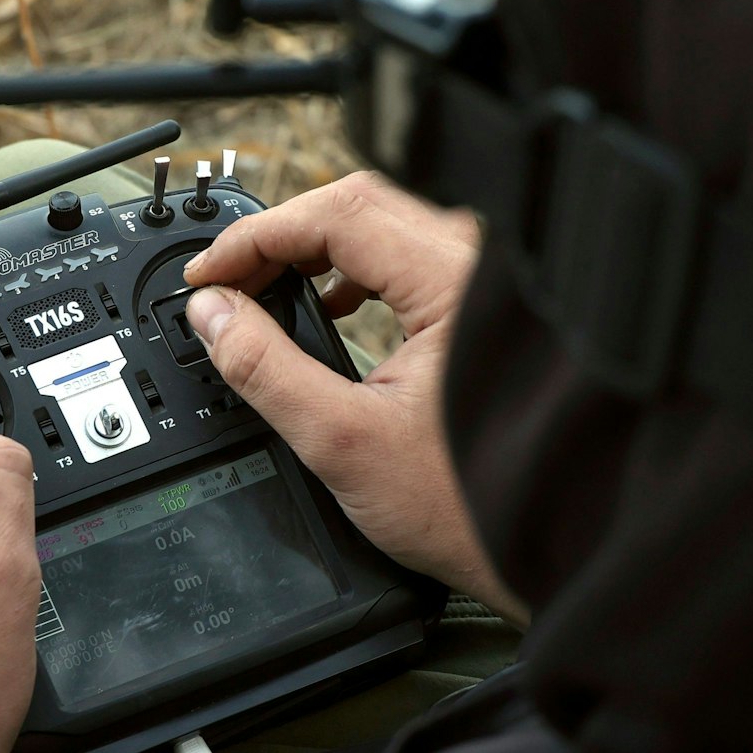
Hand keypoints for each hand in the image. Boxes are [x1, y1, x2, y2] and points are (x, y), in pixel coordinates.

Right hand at [182, 172, 527, 626]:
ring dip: (314, 252)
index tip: (208, 274)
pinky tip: (329, 305)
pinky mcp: (483, 305)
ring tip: (266, 293)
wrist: (545, 546)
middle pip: (356, 207)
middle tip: (227, 282)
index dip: (257, 237)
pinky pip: (406, 255)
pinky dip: (353, 270)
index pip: (335, 214)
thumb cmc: (472, 505)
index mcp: (452, 282)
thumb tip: (212, 315)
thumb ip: (264, 369)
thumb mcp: (341, 440)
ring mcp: (483, 282)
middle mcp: (476, 266)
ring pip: (380, 226)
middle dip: (279, 239)